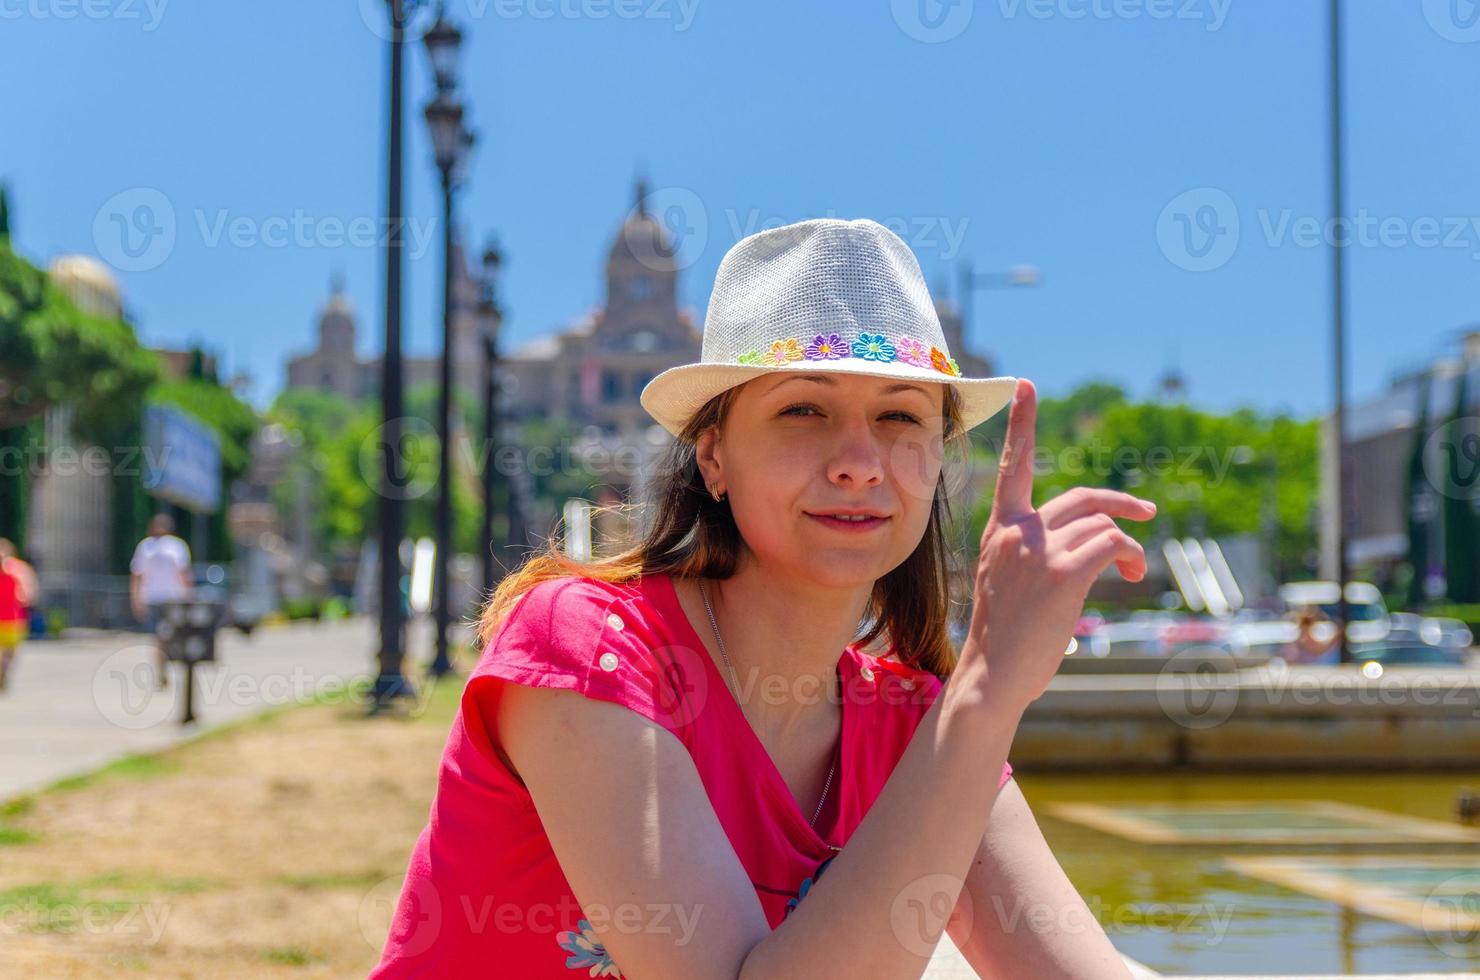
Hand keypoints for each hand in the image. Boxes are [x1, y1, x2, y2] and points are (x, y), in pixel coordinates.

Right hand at [960, 379, 1156, 710]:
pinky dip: (1128, 556)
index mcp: (1001, 529)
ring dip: (1128, 547)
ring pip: (1104, 526)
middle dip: (1120, 503)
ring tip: (1132, 573)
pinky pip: (1112, 546)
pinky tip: (1128, 576)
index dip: (1022, 424)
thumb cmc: (1004, 636)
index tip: (1026, 385)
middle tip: (1146, 514)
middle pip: (1082, 498)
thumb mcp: (1010, 580)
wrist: (991, 675)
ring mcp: (1039, 550)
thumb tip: (1091, 543)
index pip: (1013, 467)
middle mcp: (1017, 531)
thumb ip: (1035, 550)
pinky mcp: (1063, 574)